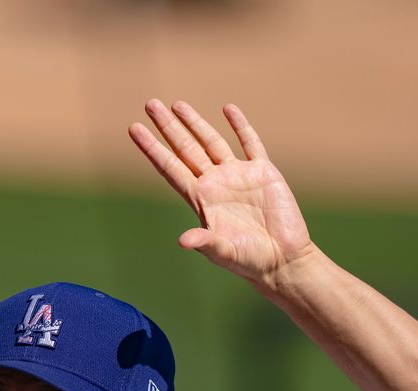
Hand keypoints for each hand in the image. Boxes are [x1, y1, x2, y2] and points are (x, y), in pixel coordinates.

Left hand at [129, 100, 313, 285]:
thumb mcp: (224, 252)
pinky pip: (250, 143)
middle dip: (168, 127)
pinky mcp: (264, 173)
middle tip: (150, 103)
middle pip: (185, 148)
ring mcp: (238, 175)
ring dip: (195, 122)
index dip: (152, 148)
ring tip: (177, 104)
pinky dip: (240, 126)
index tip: (134, 128)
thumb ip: (205, 242)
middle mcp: (215, 183)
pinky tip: (228, 109)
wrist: (283, 260)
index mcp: (201, 199)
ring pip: (212, 142)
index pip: (170, 167)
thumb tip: (183, 241)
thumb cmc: (249, 260)